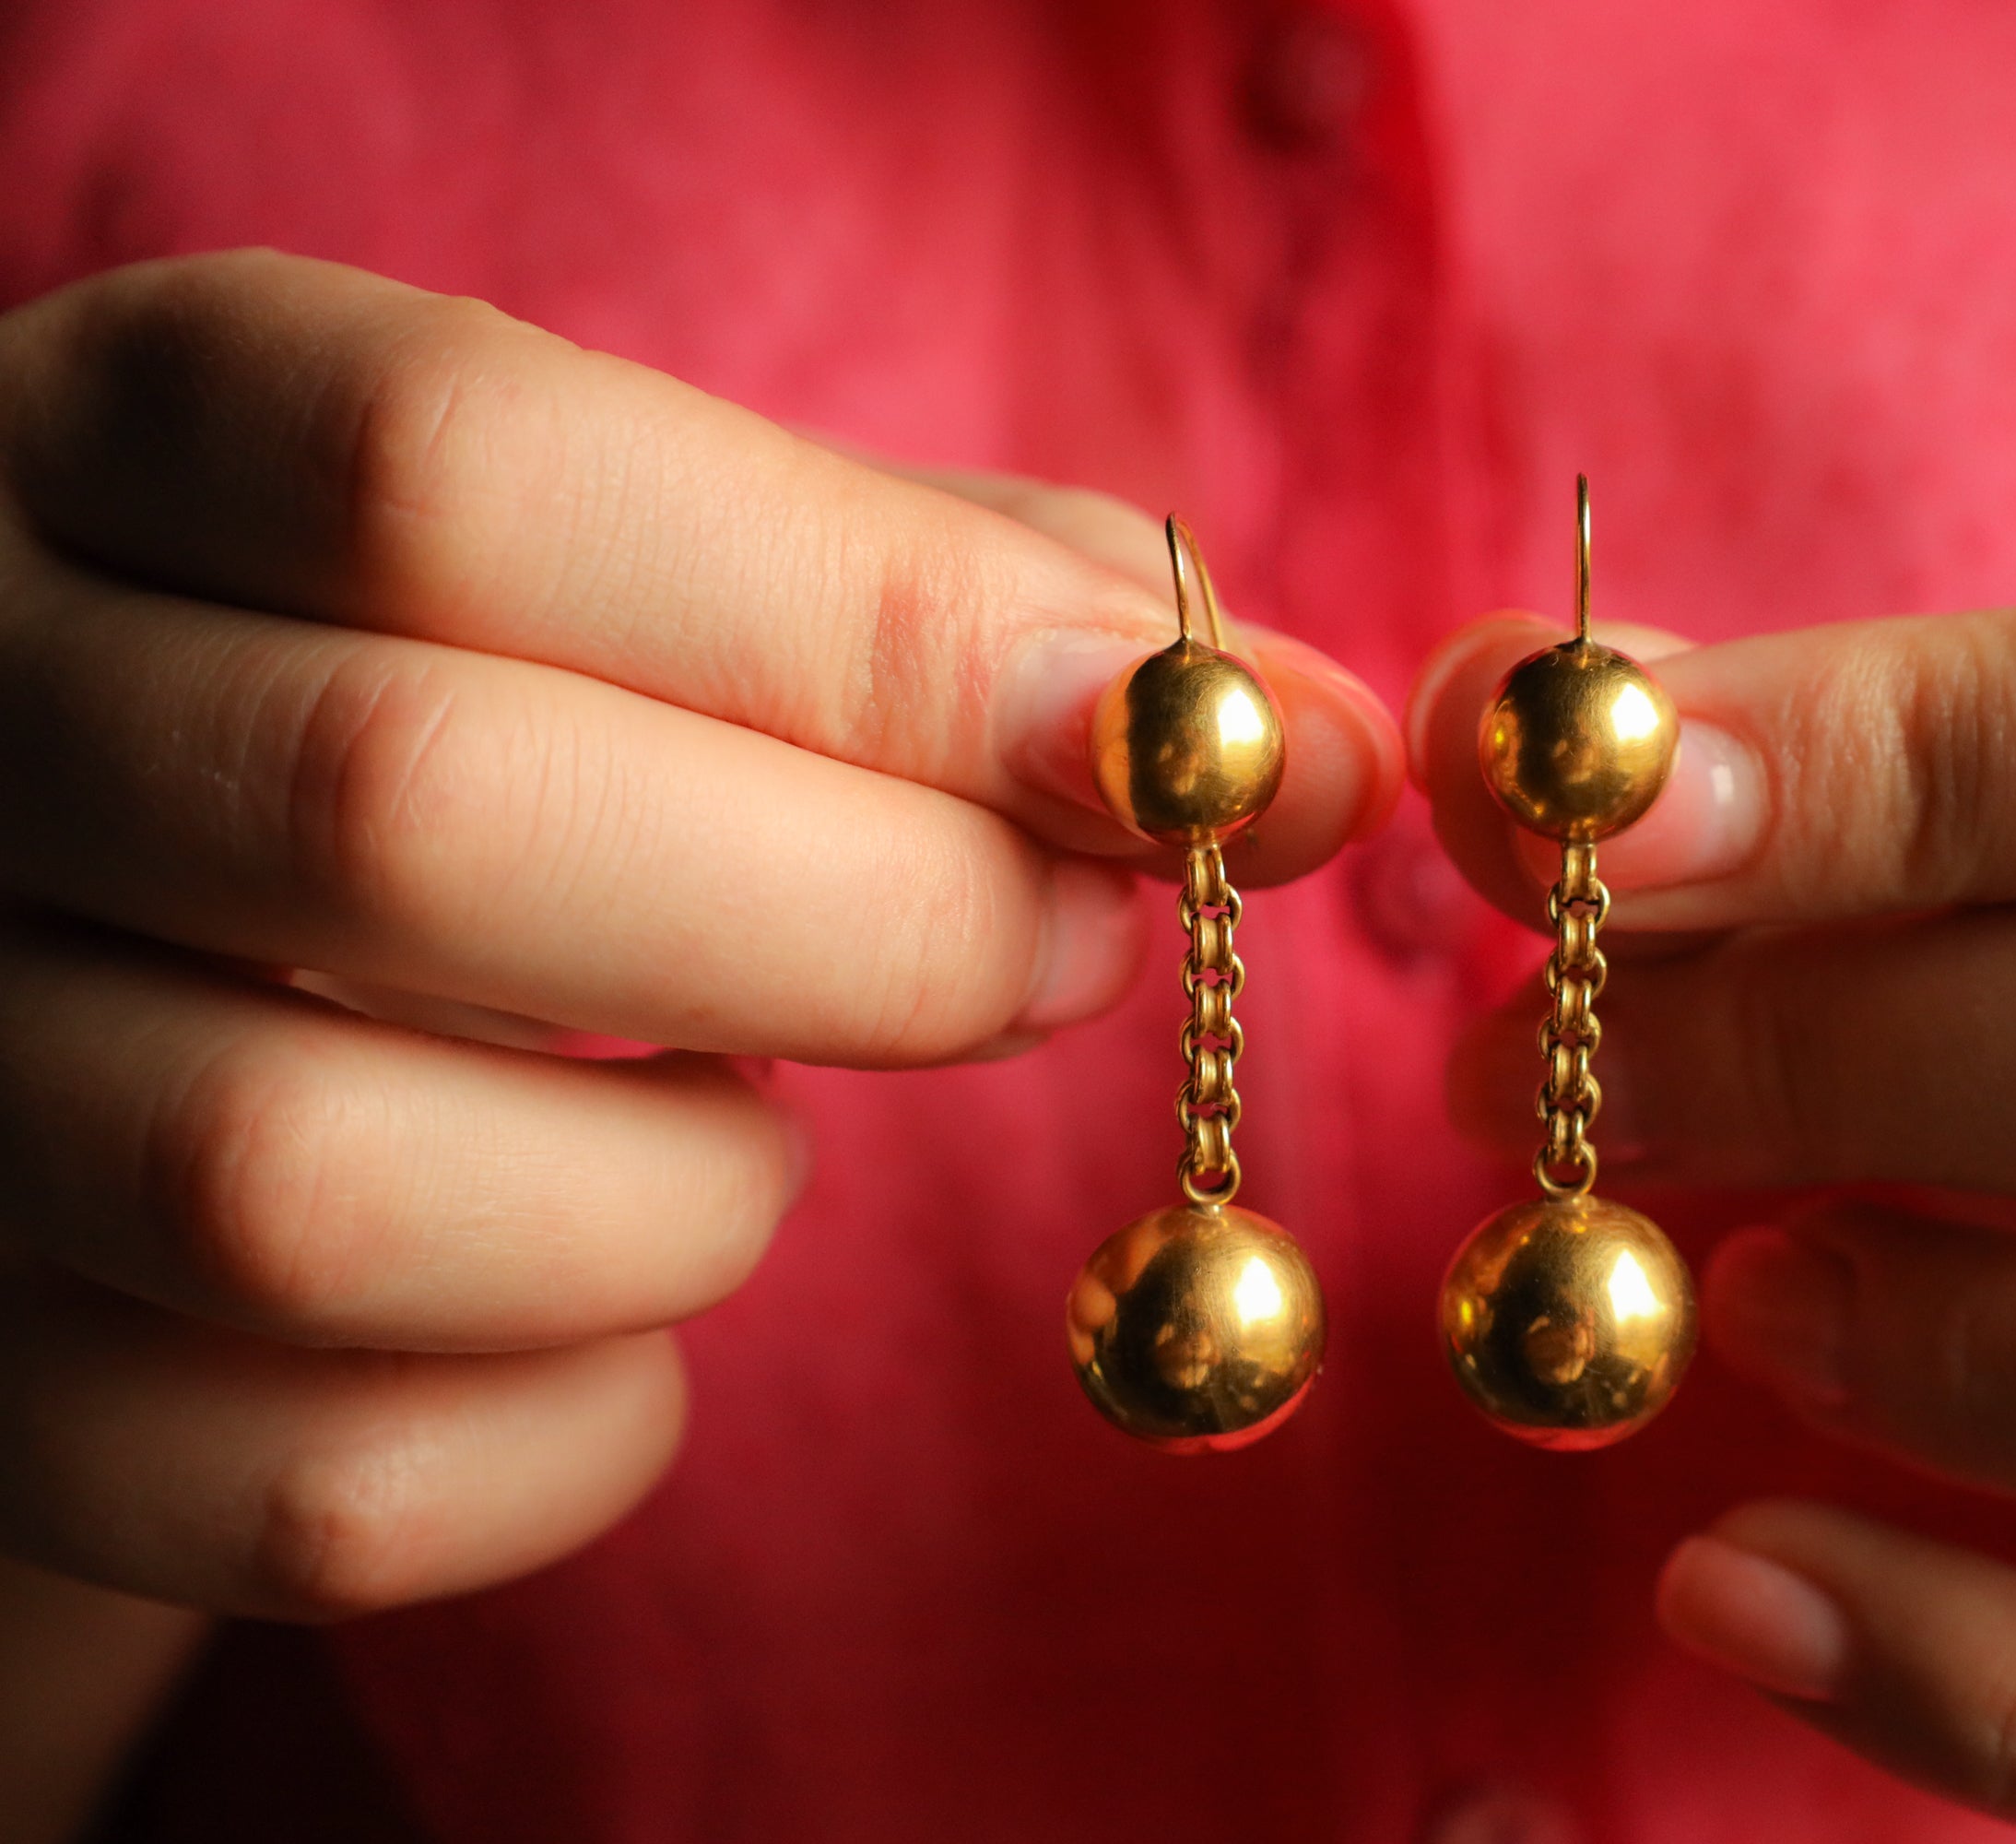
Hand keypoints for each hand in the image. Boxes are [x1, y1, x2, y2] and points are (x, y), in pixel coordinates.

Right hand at [0, 250, 1400, 1622]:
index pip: (457, 470)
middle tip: (1065, 949)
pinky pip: (304, 1483)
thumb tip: (1327, 745)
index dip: (872, 624)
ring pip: (307, 1189)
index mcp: (139, 436)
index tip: (1154, 744)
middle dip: (865, 920)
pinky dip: (572, 1438)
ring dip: (681, 1200)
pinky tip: (619, 1316)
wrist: (129, 949)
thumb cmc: (479, 714)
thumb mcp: (652, 567)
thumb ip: (950, 603)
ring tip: (753, 1131)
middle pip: (401, 816)